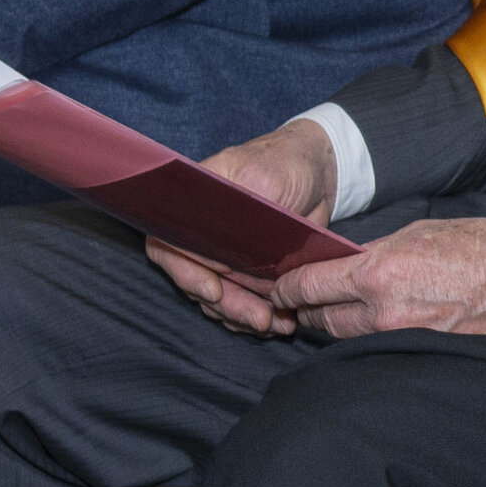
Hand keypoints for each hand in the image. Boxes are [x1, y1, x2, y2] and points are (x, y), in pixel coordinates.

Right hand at [148, 122, 339, 331]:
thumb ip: (245, 211)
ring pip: (218, 298)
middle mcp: (200, 235)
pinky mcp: (247, 272)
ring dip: (243, 316)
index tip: (214, 291)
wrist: (318, 172)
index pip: (168, 246)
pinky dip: (257, 315)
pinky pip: (242, 302)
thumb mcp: (266, 178)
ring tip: (276, 322)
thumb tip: (233, 251)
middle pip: (195, 281)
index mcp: (191, 206)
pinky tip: (281, 321)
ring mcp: (223, 256)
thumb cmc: (285, 163)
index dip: (186, 273)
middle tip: (259, 318)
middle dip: (226, 305)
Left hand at [232, 216, 485, 340]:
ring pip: (347, 339)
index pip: (308, 287)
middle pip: (321, 320)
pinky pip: (379, 349)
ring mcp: (403, 340)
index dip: (286, 287)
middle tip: (305, 299)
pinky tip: (377, 326)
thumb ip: (374, 252)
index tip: (281, 285)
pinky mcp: (421, 356)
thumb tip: (342, 264)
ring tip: (339, 311)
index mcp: (380, 272)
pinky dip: (370, 339)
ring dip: (338, 325)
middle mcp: (385, 312)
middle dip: (308, 308)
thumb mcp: (419, 232)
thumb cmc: (482, 246)